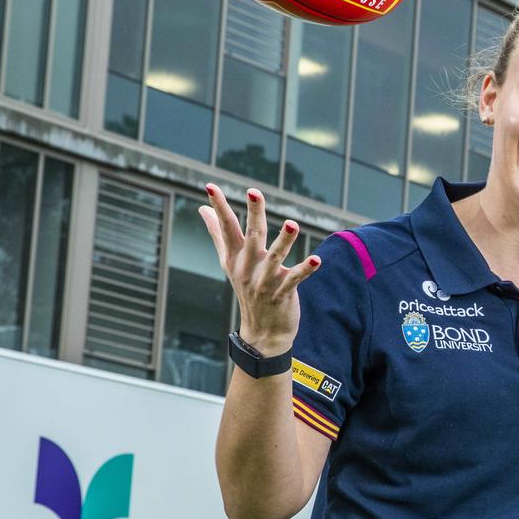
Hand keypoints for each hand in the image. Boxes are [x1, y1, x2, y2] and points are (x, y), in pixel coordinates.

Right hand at [198, 184, 320, 355]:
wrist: (262, 332)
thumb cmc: (247, 290)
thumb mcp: (229, 263)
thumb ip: (218, 234)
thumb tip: (202, 210)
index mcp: (235, 257)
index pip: (226, 227)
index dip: (219, 207)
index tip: (210, 186)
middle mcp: (247, 267)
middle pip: (252, 236)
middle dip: (254, 214)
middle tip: (254, 192)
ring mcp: (264, 281)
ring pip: (275, 257)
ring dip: (284, 240)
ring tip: (292, 224)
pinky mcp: (282, 293)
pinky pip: (294, 279)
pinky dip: (305, 269)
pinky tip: (316, 260)